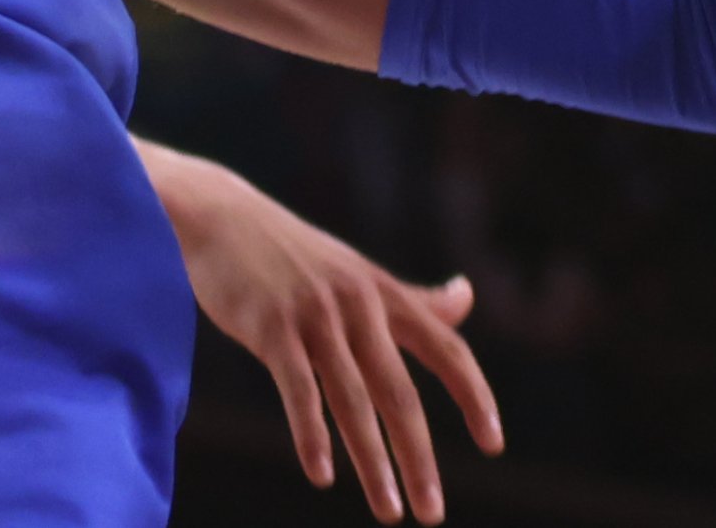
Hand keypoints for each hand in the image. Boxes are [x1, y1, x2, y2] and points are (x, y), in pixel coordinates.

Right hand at [147, 145, 502, 522]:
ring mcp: (316, 316)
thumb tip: (467, 297)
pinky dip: (312, 435)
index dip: (475, 397)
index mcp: (385, 293)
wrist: (222, 217)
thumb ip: (412, 298)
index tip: (494, 445)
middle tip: (432, 514)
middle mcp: (359, 304)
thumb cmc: (293, 255)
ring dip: (372, 463)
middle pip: (400, 393)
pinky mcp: (272, 326)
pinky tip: (322, 475)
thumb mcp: (359, 273)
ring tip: (389, 511)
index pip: (447, 349)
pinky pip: (298, 390)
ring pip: (352, 400)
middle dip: (419, 457)